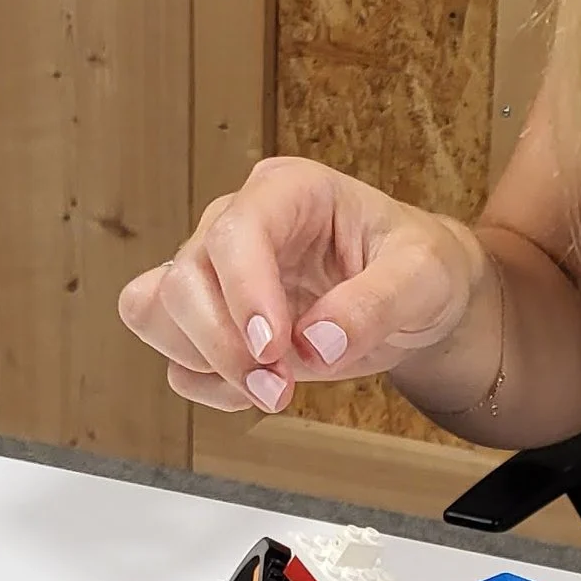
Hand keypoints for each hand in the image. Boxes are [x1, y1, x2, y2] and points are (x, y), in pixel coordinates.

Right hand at [119, 159, 490, 414]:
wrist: (418, 300)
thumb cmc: (420, 267)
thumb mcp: (423, 278)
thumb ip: (376, 304)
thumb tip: (317, 342)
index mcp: (288, 191)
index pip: (236, 232)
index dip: (244, 293)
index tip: (274, 350)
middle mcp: (237, 223)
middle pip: (185, 279)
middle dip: (225, 346)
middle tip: (279, 389)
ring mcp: (215, 271)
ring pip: (157, 312)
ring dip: (206, 363)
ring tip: (272, 387)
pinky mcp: (210, 318)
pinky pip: (174, 355)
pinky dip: (207, 383)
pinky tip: (257, 386)